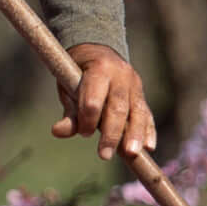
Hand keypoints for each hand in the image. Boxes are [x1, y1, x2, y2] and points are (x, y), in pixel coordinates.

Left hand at [55, 44, 155, 162]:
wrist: (98, 50)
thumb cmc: (77, 72)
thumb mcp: (68, 86)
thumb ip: (68, 111)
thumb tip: (58, 132)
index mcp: (98, 68)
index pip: (94, 99)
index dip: (88, 119)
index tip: (84, 133)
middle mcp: (120, 75)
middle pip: (117, 108)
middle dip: (111, 133)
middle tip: (104, 155)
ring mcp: (134, 84)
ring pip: (136, 112)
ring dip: (134, 135)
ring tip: (131, 154)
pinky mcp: (141, 94)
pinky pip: (146, 114)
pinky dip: (148, 131)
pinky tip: (149, 147)